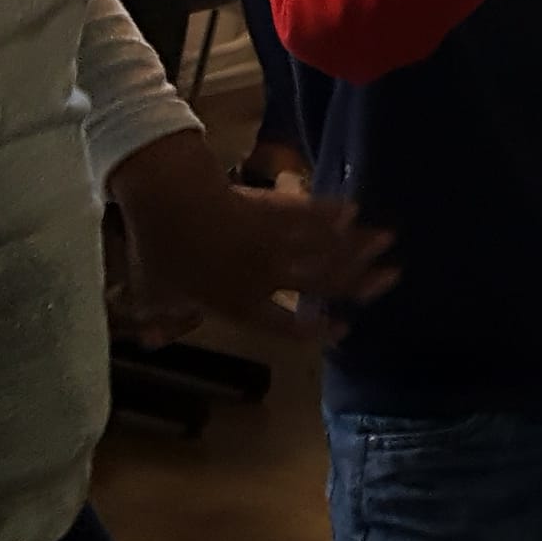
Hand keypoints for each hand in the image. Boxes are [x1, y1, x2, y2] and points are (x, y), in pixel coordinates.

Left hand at [109, 132, 396, 342]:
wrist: (171, 200)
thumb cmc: (160, 251)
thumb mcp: (154, 292)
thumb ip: (160, 317)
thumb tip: (150, 340)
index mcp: (240, 304)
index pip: (286, 325)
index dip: (316, 330)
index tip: (344, 329)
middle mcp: (268, 276)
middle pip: (322, 282)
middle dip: (359, 280)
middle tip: (391, 276)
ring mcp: (274, 241)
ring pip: (323, 247)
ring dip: (357, 243)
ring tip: (386, 239)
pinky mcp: (272, 208)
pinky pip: (308, 212)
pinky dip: (330, 210)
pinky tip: (352, 208)